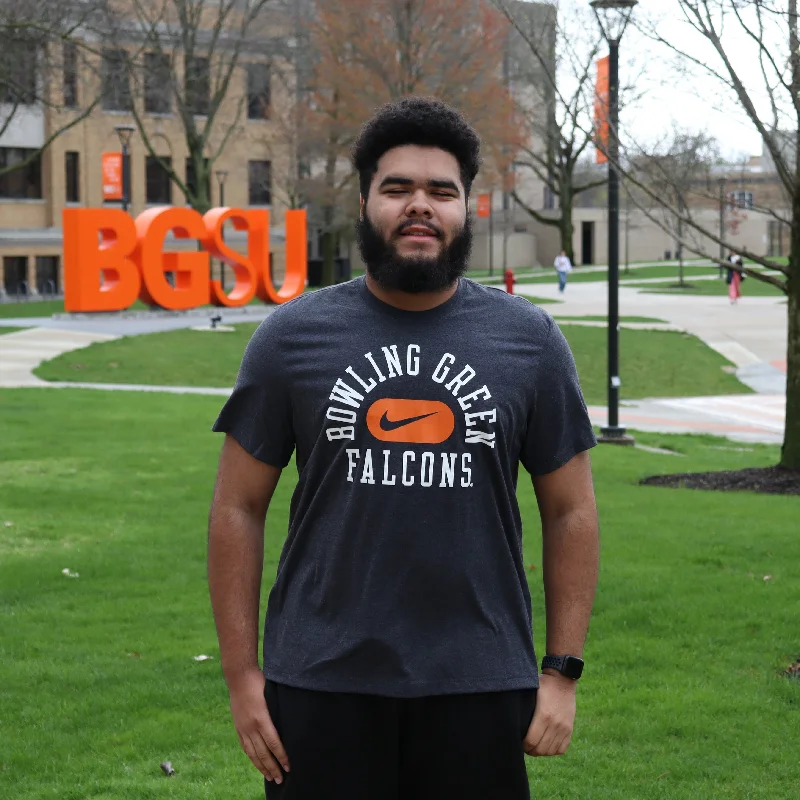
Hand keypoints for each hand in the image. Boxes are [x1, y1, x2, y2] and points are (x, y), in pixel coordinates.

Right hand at [227, 667, 289, 783]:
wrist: (239, 676)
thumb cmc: (260, 681)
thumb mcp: (273, 694)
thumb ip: (279, 710)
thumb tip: (291, 721)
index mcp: (262, 718)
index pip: (274, 743)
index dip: (281, 756)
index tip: (289, 766)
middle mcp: (251, 726)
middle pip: (263, 752)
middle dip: (273, 767)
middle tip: (281, 779)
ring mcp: (243, 728)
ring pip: (253, 753)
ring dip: (262, 767)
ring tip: (270, 777)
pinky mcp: (238, 727)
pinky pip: (245, 747)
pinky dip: (252, 758)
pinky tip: (257, 764)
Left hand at [523, 671, 576, 756]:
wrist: (563, 680)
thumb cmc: (543, 685)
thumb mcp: (531, 694)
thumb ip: (525, 709)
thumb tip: (510, 721)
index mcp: (543, 715)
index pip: (531, 741)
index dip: (523, 745)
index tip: (519, 742)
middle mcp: (555, 724)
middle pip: (541, 749)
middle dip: (531, 750)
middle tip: (525, 746)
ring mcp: (564, 728)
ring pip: (551, 751)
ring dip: (541, 752)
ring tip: (535, 746)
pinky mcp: (570, 729)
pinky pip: (562, 749)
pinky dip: (553, 750)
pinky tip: (547, 744)